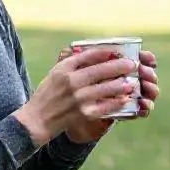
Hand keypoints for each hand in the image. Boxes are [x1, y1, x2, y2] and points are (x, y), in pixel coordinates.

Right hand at [12, 46, 137, 145]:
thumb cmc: (48, 94)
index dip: (106, 52)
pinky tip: (124, 99)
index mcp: (64, 68)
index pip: (89, 55)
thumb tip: (95, 54)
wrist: (38, 119)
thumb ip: (72, 63)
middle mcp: (72, 81)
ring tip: (132, 82)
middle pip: (101, 70)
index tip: (117, 50)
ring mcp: (79, 98)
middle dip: (119, 66)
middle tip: (132, 64)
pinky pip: (106, 106)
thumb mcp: (55, 73)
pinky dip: (117, 102)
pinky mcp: (84, 113)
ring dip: (122, 84)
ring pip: (106, 88)